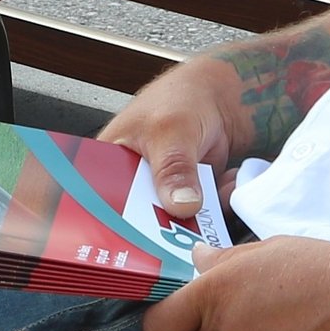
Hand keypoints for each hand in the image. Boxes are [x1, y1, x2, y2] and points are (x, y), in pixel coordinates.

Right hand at [97, 59, 242, 233]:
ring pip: (176, 221)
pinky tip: (227, 186)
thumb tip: (179, 205)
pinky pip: (206, 213)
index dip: (115, 224)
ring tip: (210, 206)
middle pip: (140, 220)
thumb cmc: (182, 96)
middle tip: (177, 235)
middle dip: (161, 229)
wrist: (225, 91)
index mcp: (112, 161)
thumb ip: (173, 169)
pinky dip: (220, 205)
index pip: (103, 202)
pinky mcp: (194, 192)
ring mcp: (167, 188)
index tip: (134, 239)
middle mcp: (136, 179)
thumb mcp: (171, 129)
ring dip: (197, 218)